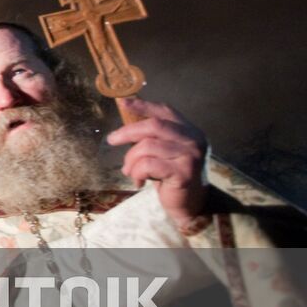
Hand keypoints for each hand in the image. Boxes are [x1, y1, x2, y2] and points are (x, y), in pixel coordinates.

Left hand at [107, 97, 207, 229]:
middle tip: (112, 140)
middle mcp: (194, 140)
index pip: (165, 111)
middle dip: (128, 132)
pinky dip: (137, 173)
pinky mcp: (184, 173)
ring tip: (129, 171)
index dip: (143, 105)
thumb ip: (153, 136)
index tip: (123, 102)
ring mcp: (191, 156)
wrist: (190, 204)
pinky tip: (138, 181)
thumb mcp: (164, 151)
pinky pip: (148, 165)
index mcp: (190, 131)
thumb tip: (126, 117)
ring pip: (147, 146)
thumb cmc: (172, 176)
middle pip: (154, 126)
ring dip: (131, 160)